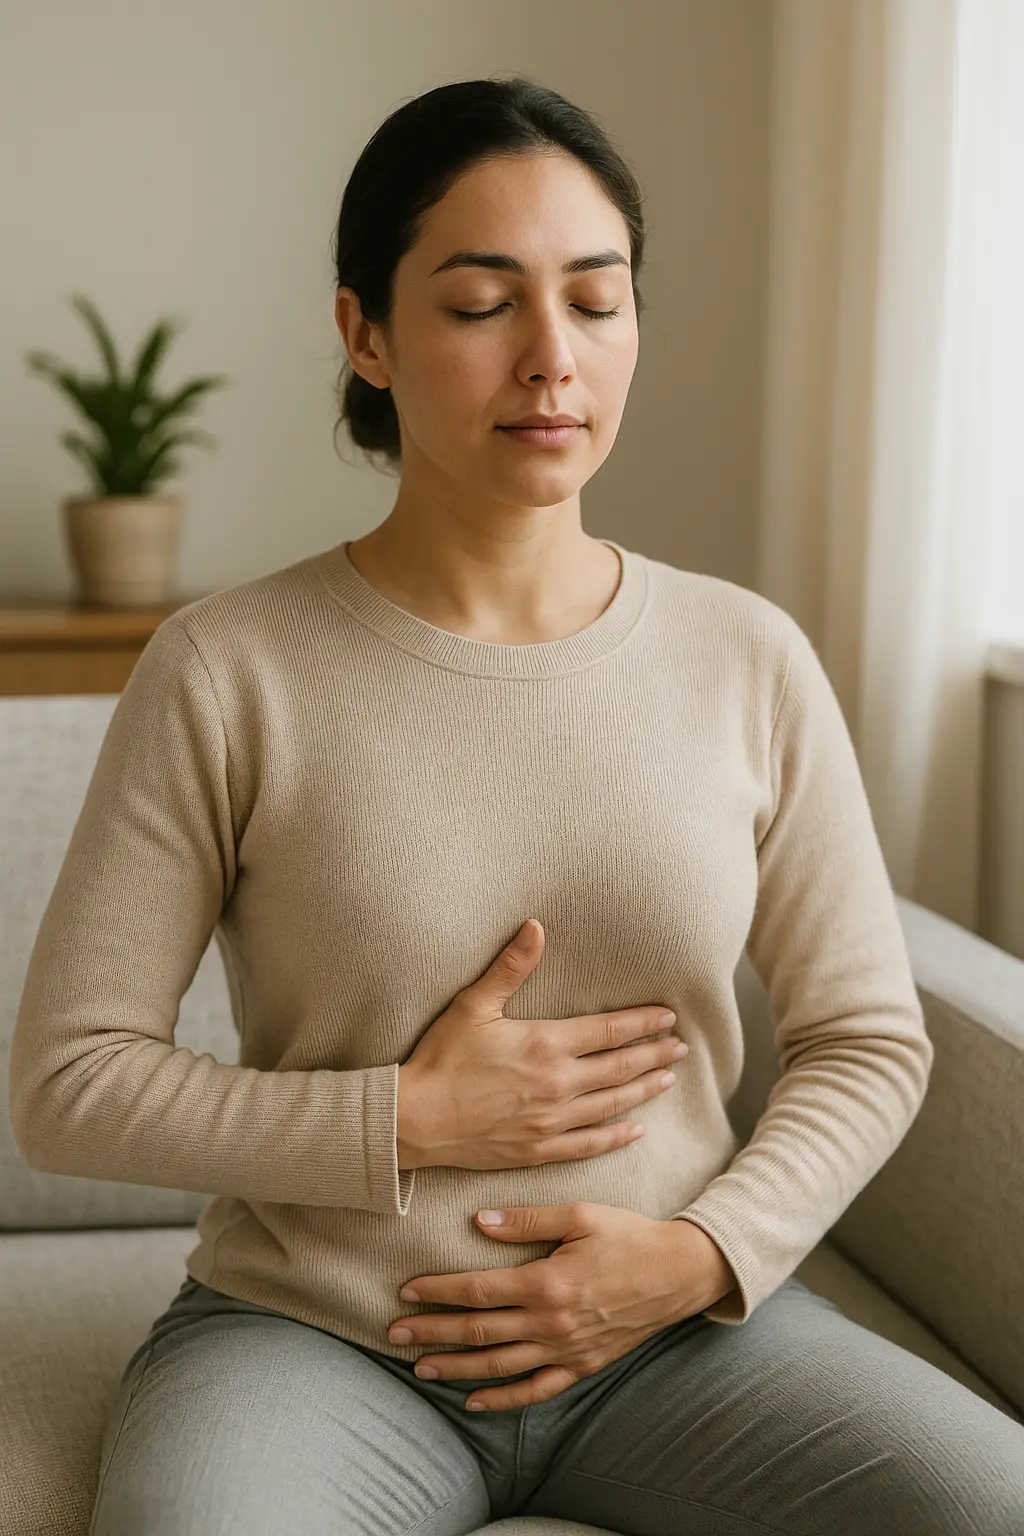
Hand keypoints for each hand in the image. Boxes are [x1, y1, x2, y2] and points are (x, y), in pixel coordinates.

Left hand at [388, 1202, 737, 1411]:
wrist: (679, 1273)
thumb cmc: (629, 1236)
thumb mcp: (580, 1215)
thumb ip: (527, 1219)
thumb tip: (479, 1221)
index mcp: (546, 1282)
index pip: (477, 1291)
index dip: (438, 1291)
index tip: (406, 1290)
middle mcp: (551, 1323)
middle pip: (479, 1331)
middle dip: (432, 1332)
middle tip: (394, 1334)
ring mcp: (566, 1350)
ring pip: (499, 1365)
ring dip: (456, 1367)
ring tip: (421, 1367)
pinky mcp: (582, 1366)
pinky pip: (536, 1390)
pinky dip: (503, 1400)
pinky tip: (474, 1402)